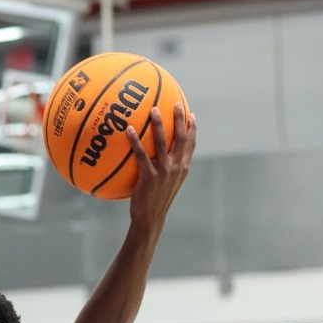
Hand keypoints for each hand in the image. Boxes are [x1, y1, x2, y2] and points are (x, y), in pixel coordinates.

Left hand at [125, 102, 196, 231]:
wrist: (150, 219)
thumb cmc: (155, 202)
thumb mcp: (165, 184)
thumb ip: (165, 169)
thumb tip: (155, 156)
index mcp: (183, 169)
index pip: (191, 145)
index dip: (193, 129)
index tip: (192, 115)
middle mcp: (177, 167)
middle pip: (181, 138)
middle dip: (180, 119)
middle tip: (176, 103)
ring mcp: (164, 171)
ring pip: (162, 142)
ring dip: (158, 124)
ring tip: (153, 109)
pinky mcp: (150, 176)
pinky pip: (141, 154)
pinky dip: (135, 141)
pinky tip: (129, 130)